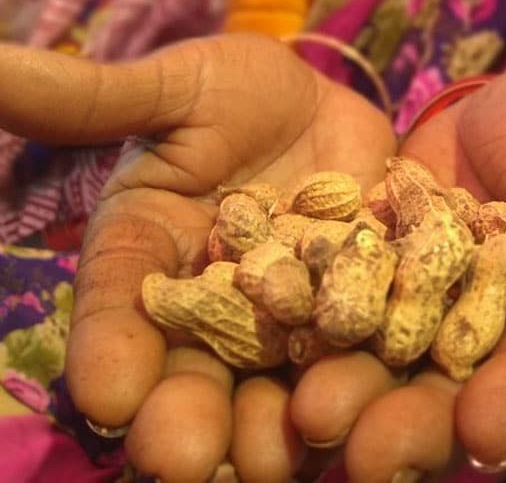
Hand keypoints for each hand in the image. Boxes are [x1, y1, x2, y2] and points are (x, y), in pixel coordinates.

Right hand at [0, 35, 394, 482]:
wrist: (321, 101)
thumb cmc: (225, 92)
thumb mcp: (166, 92)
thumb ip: (88, 100)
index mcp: (147, 264)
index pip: (115, 317)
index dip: (108, 356)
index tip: (108, 397)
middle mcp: (211, 312)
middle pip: (194, 375)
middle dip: (188, 421)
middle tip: (188, 460)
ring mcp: (288, 322)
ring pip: (277, 385)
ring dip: (280, 425)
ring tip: (289, 447)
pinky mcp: (361, 313)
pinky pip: (367, 349)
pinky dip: (374, 375)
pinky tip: (385, 399)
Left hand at [289, 68, 505, 482]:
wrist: (485, 129)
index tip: (488, 431)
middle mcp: (487, 333)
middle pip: (459, 391)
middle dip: (419, 426)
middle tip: (372, 456)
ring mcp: (418, 322)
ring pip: (389, 375)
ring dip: (354, 403)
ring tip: (310, 416)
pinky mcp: (362, 294)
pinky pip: (333, 324)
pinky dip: (303, 347)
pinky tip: (269, 363)